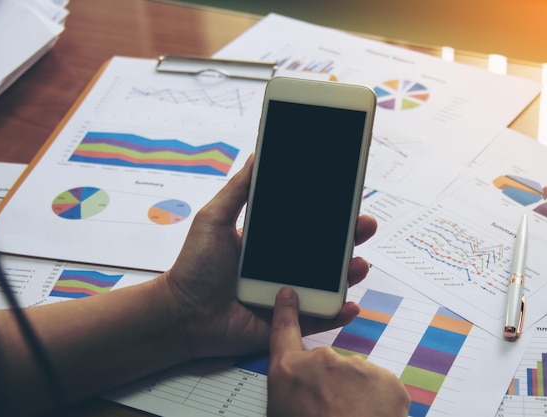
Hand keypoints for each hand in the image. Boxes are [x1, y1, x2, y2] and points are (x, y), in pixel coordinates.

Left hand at [161, 154, 377, 359]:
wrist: (181, 313)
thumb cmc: (194, 266)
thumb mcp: (214, 219)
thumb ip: (237, 190)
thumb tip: (257, 155)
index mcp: (271, 242)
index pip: (307, 224)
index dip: (329, 213)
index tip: (349, 198)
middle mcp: (284, 266)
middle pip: (326, 252)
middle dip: (350, 238)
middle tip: (365, 224)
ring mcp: (288, 294)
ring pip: (328, 283)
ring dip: (349, 273)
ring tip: (360, 264)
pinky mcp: (286, 322)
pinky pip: (317, 318)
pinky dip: (337, 313)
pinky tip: (351, 305)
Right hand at [267, 287, 410, 416]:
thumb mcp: (282, 412)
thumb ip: (292, 394)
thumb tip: (301, 394)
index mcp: (289, 373)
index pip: (283, 331)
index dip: (286, 311)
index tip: (289, 294)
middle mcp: (321, 362)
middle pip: (328, 367)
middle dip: (332, 386)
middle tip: (333, 414)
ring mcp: (356, 366)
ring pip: (357, 378)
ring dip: (356, 396)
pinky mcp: (385, 378)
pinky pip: (380, 388)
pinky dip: (379, 404)